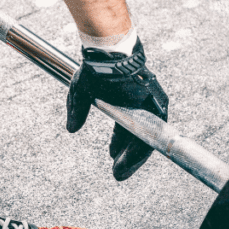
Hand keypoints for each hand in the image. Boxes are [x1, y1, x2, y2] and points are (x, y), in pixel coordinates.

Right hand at [66, 38, 168, 180]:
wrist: (109, 55)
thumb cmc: (97, 68)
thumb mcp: (81, 92)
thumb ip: (78, 110)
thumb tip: (72, 128)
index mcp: (125, 102)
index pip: (126, 129)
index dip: (120, 145)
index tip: (111, 156)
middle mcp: (140, 105)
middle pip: (137, 137)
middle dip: (127, 157)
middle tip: (117, 173)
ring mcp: (150, 105)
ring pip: (146, 139)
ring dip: (134, 158)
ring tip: (120, 172)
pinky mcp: (157, 105)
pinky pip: (153, 133)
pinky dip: (142, 149)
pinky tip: (130, 161)